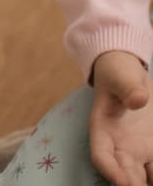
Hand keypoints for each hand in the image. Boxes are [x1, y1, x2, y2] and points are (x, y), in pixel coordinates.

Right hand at [91, 50, 152, 184]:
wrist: (128, 74)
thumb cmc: (117, 73)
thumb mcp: (121, 76)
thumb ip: (128, 88)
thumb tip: (139, 100)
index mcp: (103, 130)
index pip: (101, 156)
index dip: (111, 172)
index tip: (125, 183)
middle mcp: (120, 146)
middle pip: (125, 174)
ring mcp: (140, 150)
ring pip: (145, 176)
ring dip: (149, 183)